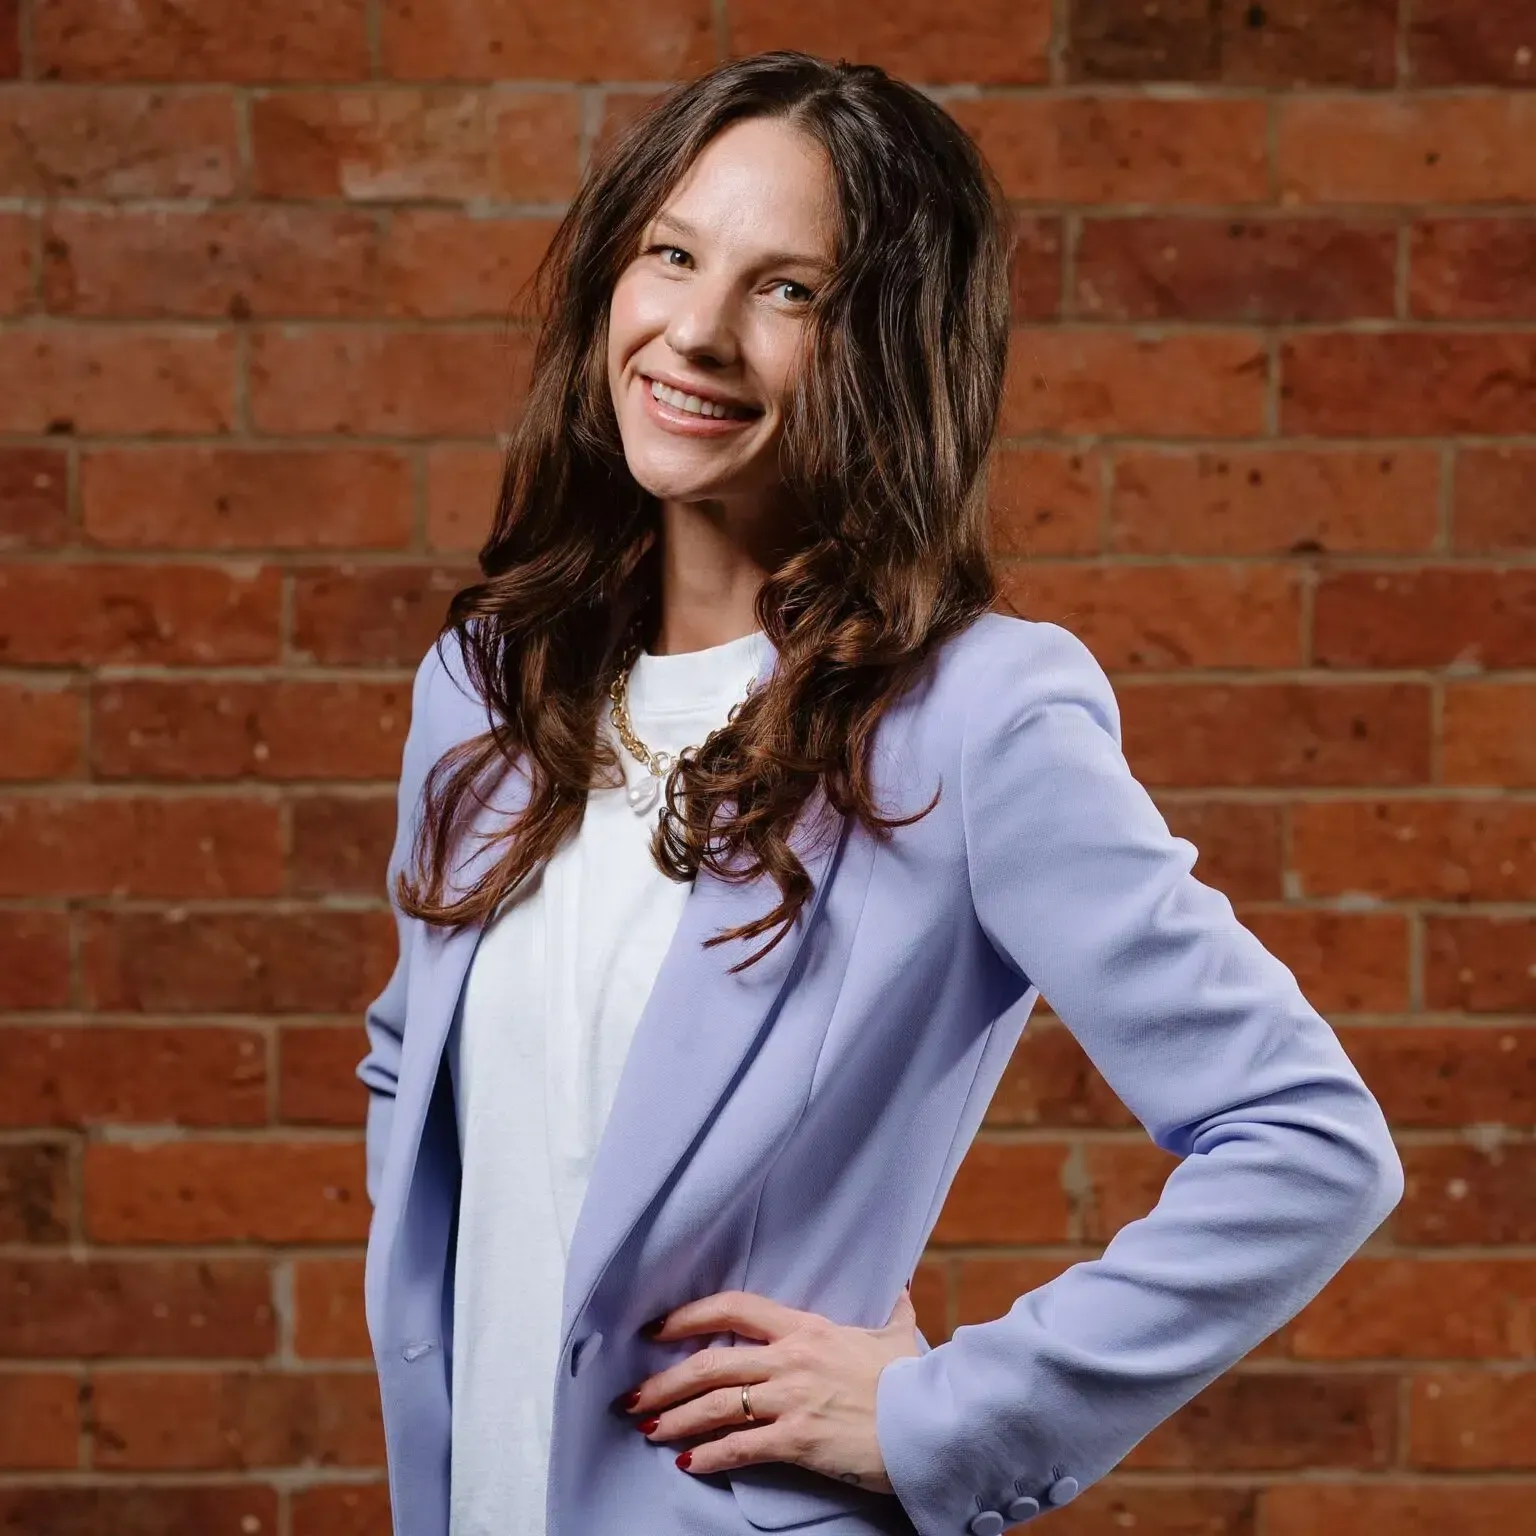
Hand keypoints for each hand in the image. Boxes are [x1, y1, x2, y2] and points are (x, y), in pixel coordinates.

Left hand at [616, 1286, 921, 1492]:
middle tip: (632, 1394)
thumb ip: (891, 1308)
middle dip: (665, 1379)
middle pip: (710, 1361)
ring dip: (675, 1417)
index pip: (735, 1308)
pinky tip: (688, 1462)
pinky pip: (741, 1447)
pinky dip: (709, 1455)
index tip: (659, 1328)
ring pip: (716, 1404)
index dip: (690, 1315)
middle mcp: (790, 1359)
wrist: (930, 1422)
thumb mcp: (897, 1335)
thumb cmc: (911, 1379)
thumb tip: (900, 1283)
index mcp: (806, 1328)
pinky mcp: (798, 1440)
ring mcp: (791, 1399)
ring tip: (647, 1427)